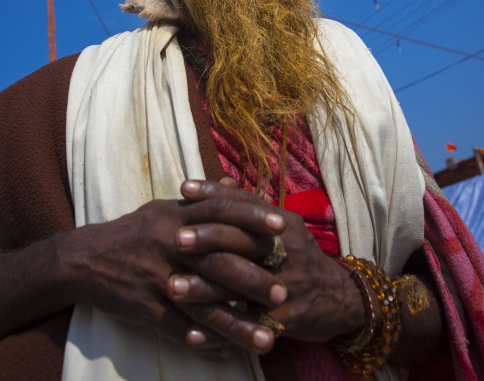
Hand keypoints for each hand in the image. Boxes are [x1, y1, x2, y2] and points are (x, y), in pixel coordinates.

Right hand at [68, 189, 287, 357]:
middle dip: (253, 278)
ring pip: (203, 304)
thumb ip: (202, 200)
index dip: (252, 217)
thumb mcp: (165, 208)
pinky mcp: (144, 307)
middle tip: (284, 293)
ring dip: (237, 324)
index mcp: (176, 215)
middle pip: (217, 260)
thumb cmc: (133, 231)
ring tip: (267, 339)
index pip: (220, 210)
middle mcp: (169, 243)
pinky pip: (177, 328)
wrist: (84, 259)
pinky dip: (202, 342)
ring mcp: (157, 277)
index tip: (283, 226)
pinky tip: (226, 352)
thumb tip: (236, 185)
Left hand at [176, 180, 364, 342]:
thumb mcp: (284, 228)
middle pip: (242, 239)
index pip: (245, 203)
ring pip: (241, 283)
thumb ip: (252, 209)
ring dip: (205, 287)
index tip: (183, 189)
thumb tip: (221, 182)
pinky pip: (249, 324)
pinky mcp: (288, 317)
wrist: (342, 298)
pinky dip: (221, 329)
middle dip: (207, 238)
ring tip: (173, 286)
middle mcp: (285, 249)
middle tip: (175, 239)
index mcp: (282, 224)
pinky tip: (194, 331)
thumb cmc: (300, 257)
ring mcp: (287, 283)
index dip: (214, 194)